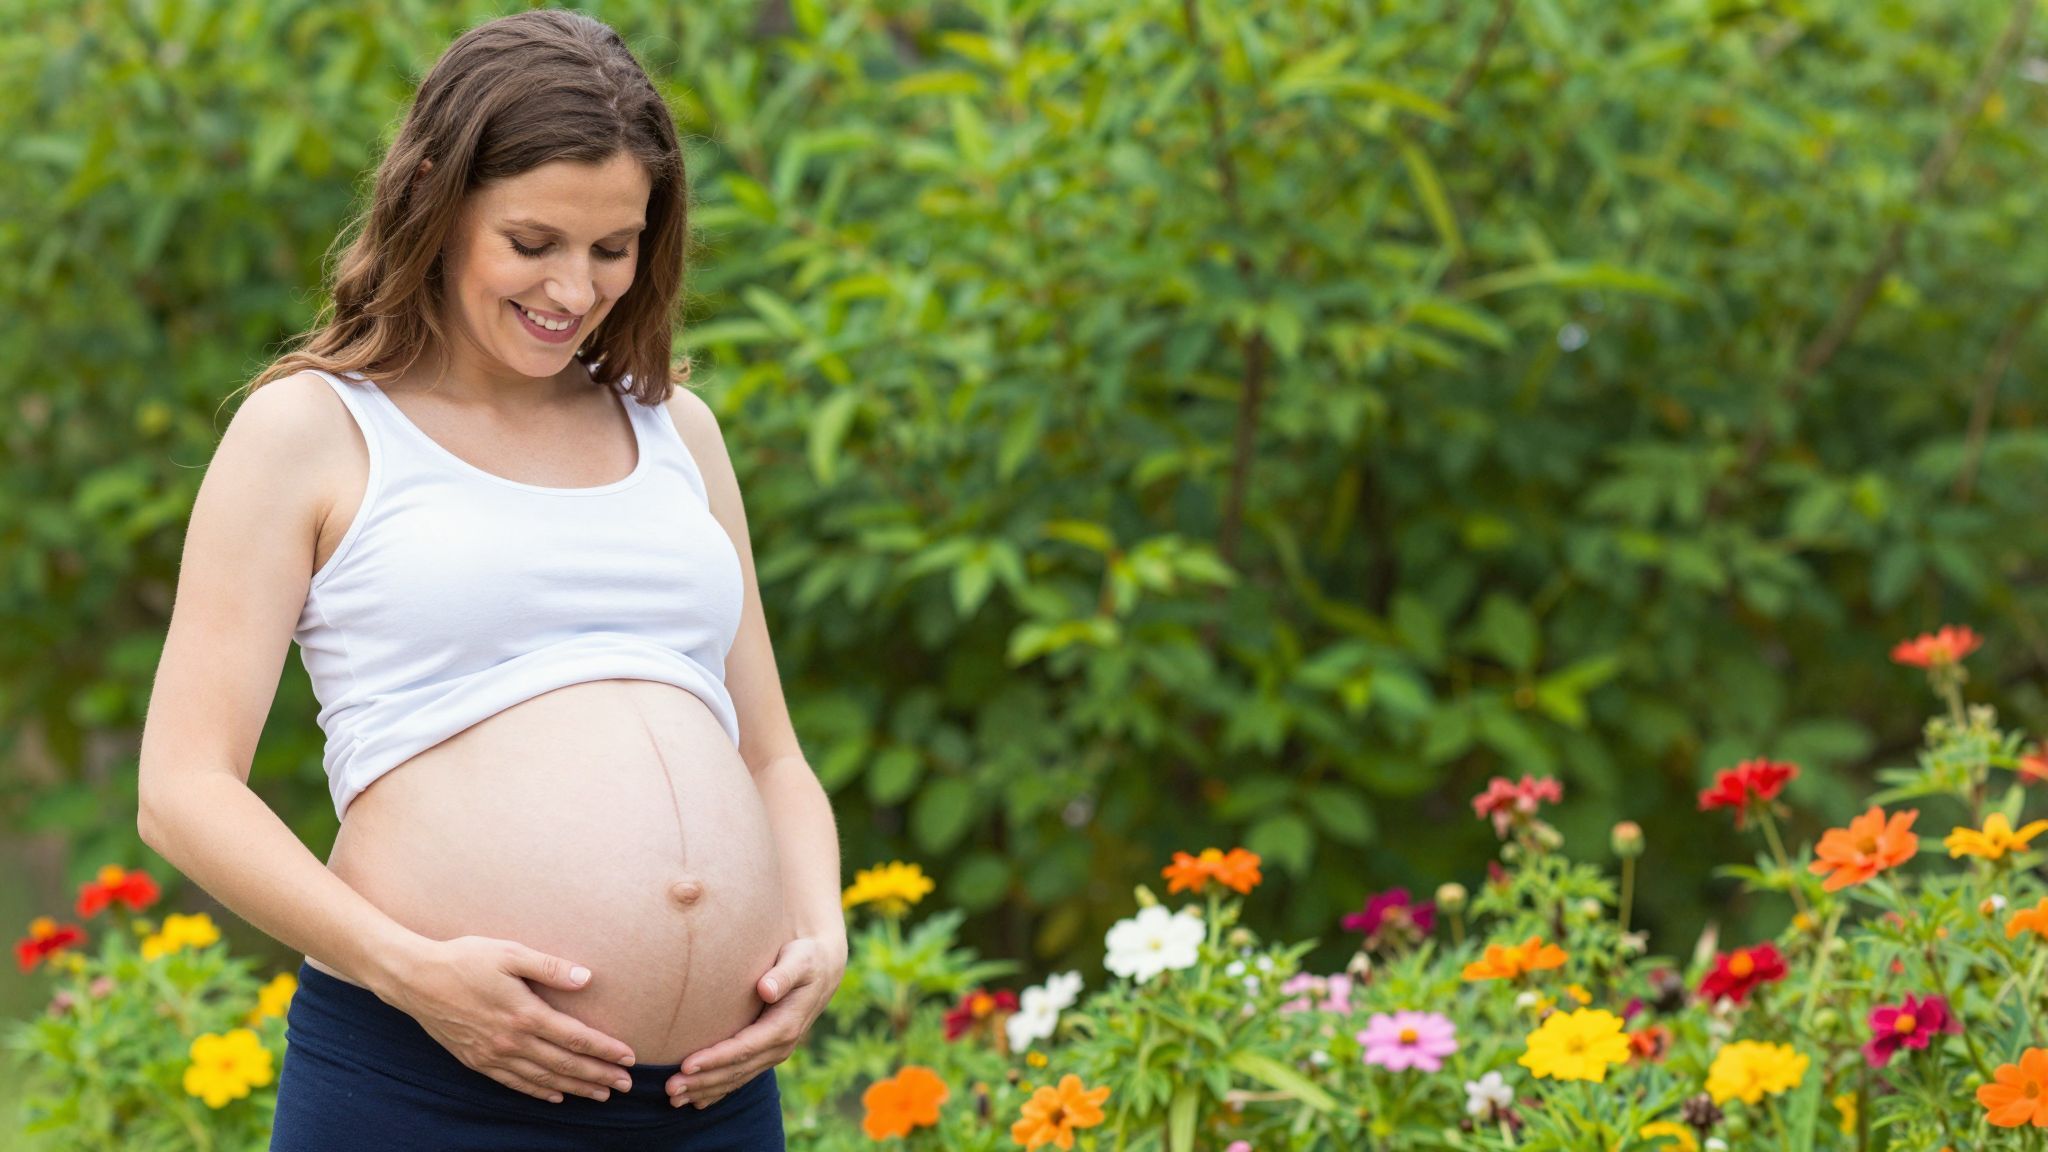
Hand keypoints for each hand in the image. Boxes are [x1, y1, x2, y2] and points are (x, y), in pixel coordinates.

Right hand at [388, 935, 638, 1104]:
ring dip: (575, 1088)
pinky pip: (514, 1083)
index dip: (604, 1050)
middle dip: (598, 1075)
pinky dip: (538, 1092)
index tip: (629, 1058)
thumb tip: (587, 978)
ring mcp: (493, 1055)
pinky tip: (555, 1096)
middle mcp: (511, 1041)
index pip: (574, 1037)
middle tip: (626, 1085)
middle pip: (564, 1064)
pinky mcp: (477, 1061)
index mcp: (524, 1014)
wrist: (415, 979)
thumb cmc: (465, 959)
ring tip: (601, 1094)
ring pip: (543, 1079)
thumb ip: (550, 967)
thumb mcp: (510, 953)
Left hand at [666, 934, 845, 1108]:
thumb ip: (784, 974)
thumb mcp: (801, 960)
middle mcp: (780, 1046)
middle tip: (669, 1089)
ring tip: (674, 1098)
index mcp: (785, 1026)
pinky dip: (719, 1091)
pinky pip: (742, 1076)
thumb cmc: (807, 958)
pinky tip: (697, 1102)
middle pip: (736, 1070)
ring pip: (736, 1078)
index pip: (744, 1048)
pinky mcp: (767, 1052)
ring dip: (705, 1090)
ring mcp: (774, 1053)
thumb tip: (766, 989)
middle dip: (702, 1081)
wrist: (824, 970)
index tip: (686, 1064)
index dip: (715, 1059)